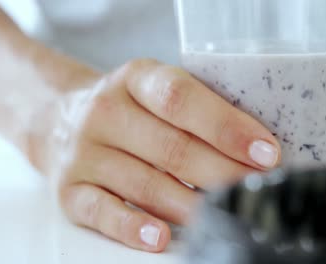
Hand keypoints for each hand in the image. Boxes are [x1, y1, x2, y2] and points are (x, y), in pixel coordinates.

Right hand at [34, 59, 280, 251]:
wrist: (60, 117)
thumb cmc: (130, 107)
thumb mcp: (156, 89)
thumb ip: (198, 109)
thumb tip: (255, 149)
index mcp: (135, 79)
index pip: (181, 99)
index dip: (226, 128)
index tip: (266, 153)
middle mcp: (106, 112)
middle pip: (172, 149)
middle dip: (222, 174)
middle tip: (256, 190)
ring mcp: (84, 153)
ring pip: (146, 185)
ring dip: (192, 205)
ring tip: (227, 215)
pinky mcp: (69, 189)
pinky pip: (102, 211)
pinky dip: (132, 227)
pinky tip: (160, 237)